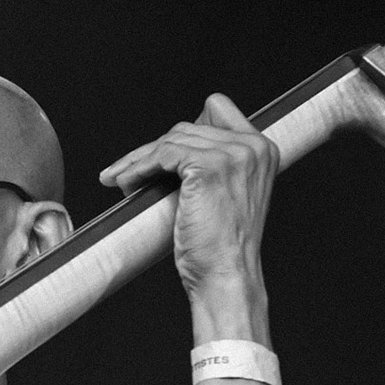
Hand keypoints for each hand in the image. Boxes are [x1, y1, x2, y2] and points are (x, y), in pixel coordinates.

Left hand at [99, 94, 278, 335]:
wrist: (227, 276)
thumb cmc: (222, 247)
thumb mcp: (228, 195)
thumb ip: (216, 165)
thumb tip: (170, 150)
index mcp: (262, 150)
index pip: (217, 108)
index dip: (186, 130)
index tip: (161, 152)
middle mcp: (253, 146)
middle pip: (185, 128)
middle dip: (151, 150)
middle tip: (127, 171)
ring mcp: (232, 154)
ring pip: (170, 140)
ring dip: (139, 160)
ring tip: (122, 180)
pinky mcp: (208, 166)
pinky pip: (162, 155)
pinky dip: (139, 168)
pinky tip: (127, 183)